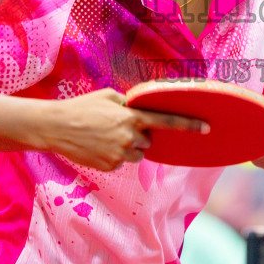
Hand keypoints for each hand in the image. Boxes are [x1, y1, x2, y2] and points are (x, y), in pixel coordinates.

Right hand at [42, 89, 207, 171]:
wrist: (56, 127)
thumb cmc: (82, 107)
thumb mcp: (108, 96)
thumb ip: (129, 103)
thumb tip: (140, 109)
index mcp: (132, 117)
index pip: (166, 121)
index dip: (188, 125)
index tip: (206, 127)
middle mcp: (129, 137)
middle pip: (148, 141)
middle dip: (138, 135)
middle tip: (117, 127)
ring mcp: (120, 154)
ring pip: (136, 154)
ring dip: (127, 147)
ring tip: (104, 137)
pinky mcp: (110, 166)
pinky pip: (121, 162)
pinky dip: (113, 156)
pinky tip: (97, 146)